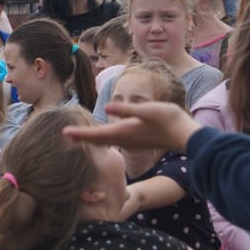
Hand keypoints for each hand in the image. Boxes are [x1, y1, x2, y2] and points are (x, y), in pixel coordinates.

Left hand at [63, 102, 199, 151]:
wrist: (186, 135)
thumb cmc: (169, 119)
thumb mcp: (148, 110)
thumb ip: (127, 110)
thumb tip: (106, 106)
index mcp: (123, 132)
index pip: (96, 134)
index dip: (80, 133)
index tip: (64, 133)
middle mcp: (123, 139)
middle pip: (96, 140)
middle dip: (80, 138)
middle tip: (64, 135)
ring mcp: (129, 141)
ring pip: (104, 142)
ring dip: (89, 139)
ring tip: (76, 137)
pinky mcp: (134, 140)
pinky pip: (112, 142)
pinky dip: (101, 140)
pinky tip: (100, 138)